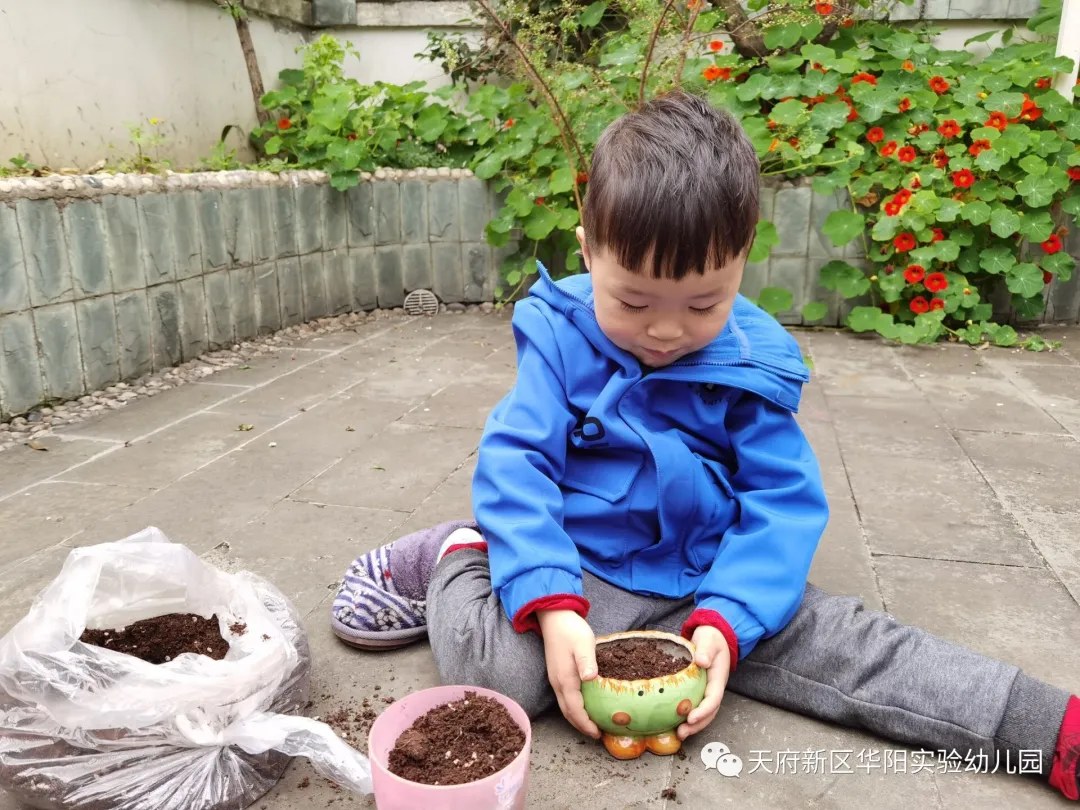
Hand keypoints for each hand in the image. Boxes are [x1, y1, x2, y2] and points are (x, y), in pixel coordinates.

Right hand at [536, 609, 600, 738]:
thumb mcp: (583, 643)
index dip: (585, 724)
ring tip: (592, 724)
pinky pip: (564, 698)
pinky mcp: (556, 674)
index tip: (598, 733)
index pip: (574, 709)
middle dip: (581, 726)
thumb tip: (591, 678)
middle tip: (597, 734)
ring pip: (565, 706)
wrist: (554, 617)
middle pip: (568, 712)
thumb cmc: (571, 630)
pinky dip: (574, 708)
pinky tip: (584, 706)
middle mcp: (557, 683)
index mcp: (565, 679)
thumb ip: (586, 661)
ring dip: (577, 718)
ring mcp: (555, 679)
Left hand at [676, 625, 730, 740]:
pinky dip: (686, 716)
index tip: (691, 717)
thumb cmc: (711, 638)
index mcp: (718, 678)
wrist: (713, 636)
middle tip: (682, 733)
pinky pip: (694, 705)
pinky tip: (673, 722)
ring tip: (678, 734)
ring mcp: (706, 690)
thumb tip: (701, 661)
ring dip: (693, 725)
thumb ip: (706, 650)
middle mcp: (713, 688)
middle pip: (709, 712)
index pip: (713, 698)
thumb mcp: (709, 640)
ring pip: (703, 712)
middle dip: (697, 724)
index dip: (703, 710)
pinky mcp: (698, 690)